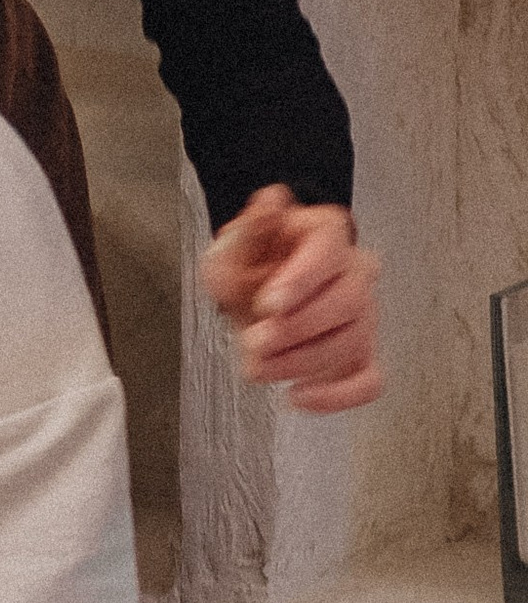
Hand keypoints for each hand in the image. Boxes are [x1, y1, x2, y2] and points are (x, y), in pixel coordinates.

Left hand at [200, 187, 381, 412]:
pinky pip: (369, 380)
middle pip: (348, 301)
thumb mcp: (233, 245)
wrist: (255, 289)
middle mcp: (355, 272)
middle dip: (297, 329)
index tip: (268, 304)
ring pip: (354, 341)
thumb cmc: (252, 264)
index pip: (329, 251)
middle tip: (255, 341)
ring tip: (259, 367)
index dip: (301, 280)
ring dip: (302, 362)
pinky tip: (299, 397)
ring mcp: (363, 315)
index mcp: (326, 235)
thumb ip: (248, 230)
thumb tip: (269, 204)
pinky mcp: (361, 354)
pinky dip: (338, 396)